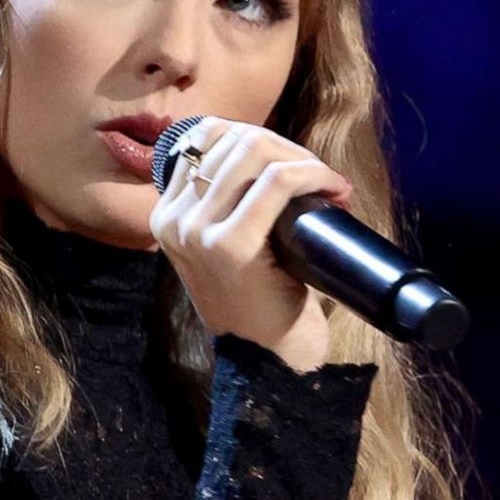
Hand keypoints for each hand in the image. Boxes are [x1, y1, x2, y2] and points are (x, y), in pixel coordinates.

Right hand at [148, 116, 354, 371]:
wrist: (267, 363)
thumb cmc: (260, 302)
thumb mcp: (227, 245)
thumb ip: (228, 202)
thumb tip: (269, 149)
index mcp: (166, 213)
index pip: (206, 136)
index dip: (259, 136)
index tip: (291, 163)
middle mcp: (173, 219)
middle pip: (234, 139)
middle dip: (287, 148)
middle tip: (319, 178)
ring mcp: (196, 232)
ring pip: (255, 152)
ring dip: (304, 160)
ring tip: (328, 185)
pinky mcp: (229, 245)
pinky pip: (275, 182)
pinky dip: (312, 175)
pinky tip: (333, 191)